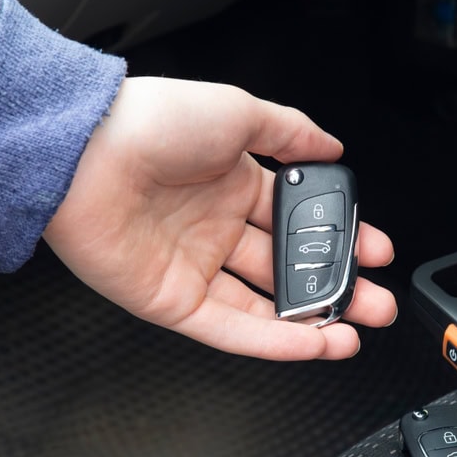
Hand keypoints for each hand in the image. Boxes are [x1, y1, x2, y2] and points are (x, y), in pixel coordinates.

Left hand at [43, 77, 396, 359]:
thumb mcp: (238, 113)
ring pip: (266, 307)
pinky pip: (231, 329)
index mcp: (235, 183)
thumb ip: (291, 134)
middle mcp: (217, 228)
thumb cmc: (150, 123)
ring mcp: (195, 267)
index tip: (375, 250)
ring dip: (314, 323)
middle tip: (376, 301)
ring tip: (355, 331)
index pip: (301, 221)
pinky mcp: (171, 302)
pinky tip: (313, 344)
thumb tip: (332, 146)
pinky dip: (275, 341)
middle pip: (290, 270)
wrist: (80, 152)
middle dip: (337, 288)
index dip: (341, 238)